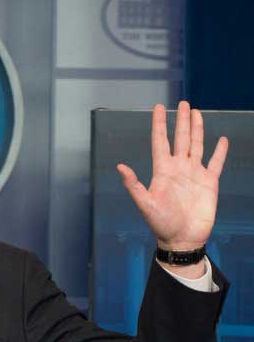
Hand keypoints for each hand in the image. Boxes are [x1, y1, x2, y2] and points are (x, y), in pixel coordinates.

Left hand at [117, 101, 227, 259]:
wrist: (182, 239)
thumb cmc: (161, 224)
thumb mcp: (145, 204)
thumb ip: (133, 185)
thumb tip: (120, 166)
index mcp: (162, 170)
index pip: (160, 141)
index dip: (159, 124)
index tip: (159, 107)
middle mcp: (178, 168)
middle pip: (180, 138)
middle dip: (181, 121)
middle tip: (183, 102)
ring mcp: (194, 174)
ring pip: (197, 145)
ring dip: (197, 129)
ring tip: (197, 112)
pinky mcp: (210, 183)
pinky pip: (216, 163)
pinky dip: (220, 151)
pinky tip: (222, 140)